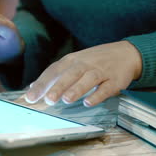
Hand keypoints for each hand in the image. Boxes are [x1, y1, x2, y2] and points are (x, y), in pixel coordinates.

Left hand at [25, 41, 141, 106]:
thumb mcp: (74, 63)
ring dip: (77, 89)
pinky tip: (89, 102)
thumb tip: (32, 87)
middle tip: (48, 99)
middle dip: (58, 86)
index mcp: (72, 60)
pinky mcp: (115, 80)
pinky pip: (106, 88)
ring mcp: (101, 71)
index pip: (54, 71)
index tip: (30, 97)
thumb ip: (55, 76)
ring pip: (88, 79)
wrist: (126, 53)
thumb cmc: (95, 61)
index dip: (42, 84)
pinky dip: (98, 95)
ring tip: (66, 100)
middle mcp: (85, 64)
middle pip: (70, 74)